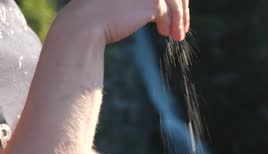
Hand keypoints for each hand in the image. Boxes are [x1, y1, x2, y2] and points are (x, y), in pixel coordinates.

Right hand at [60, 0, 189, 42]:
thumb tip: (161, 7)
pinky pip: (171, 13)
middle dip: (181, 7)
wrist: (85, 25)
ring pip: (175, 0)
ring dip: (180, 18)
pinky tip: (168, 35)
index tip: (176, 11)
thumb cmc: (98, 14)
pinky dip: (174, 24)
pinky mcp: (152, 1)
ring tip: (177, 36)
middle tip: (182, 26)